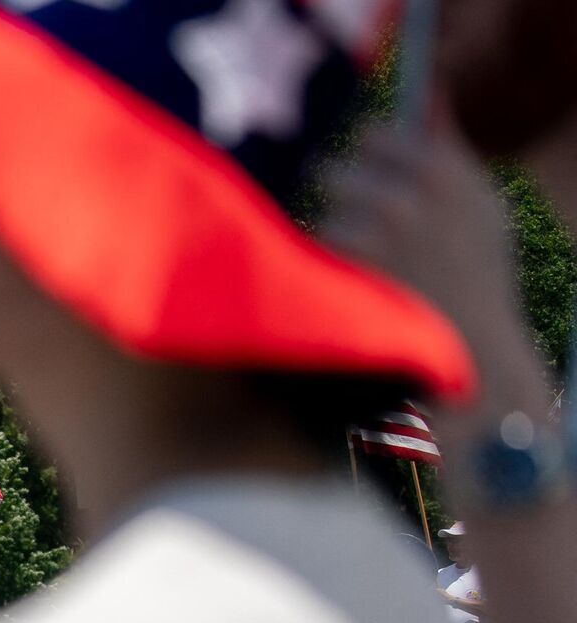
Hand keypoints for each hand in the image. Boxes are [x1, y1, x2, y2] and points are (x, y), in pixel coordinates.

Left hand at [323, 120, 552, 423]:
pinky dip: (323, 264)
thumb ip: (450, 147)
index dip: (366, 158)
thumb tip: (427, 91)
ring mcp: (370, 233)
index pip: (375, 133)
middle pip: (335, 167)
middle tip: (358, 225)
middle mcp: (408, 194)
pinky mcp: (344, 267)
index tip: (369, 176)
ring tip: (363, 264)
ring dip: (330, 231)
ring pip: (320, 210)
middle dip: (338, 195)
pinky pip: (314, 244)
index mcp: (446, 172)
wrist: (468, 356)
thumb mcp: (483, 210)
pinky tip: (352, 285)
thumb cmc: (475, 279)